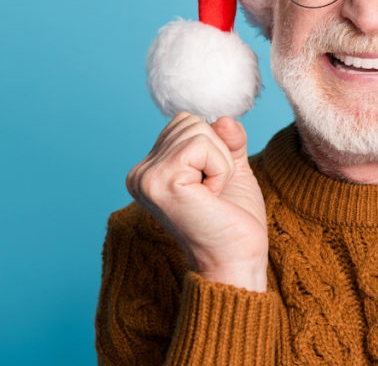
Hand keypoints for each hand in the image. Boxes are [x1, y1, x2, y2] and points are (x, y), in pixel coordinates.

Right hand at [127, 113, 268, 290]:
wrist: (236, 259)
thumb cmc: (233, 221)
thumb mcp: (230, 168)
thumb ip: (227, 139)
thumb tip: (223, 117)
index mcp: (150, 170)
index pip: (185, 123)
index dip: (213, 148)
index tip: (210, 187)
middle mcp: (140, 173)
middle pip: (190, 122)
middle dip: (217, 153)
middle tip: (213, 193)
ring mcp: (146, 177)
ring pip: (198, 130)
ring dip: (220, 163)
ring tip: (211, 196)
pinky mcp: (160, 182)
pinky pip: (202, 145)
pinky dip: (219, 169)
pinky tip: (211, 196)